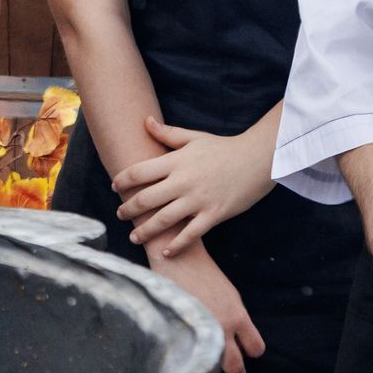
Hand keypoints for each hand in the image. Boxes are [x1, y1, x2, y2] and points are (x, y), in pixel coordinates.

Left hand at [113, 116, 275, 256]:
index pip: (139, 172)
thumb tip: (146, 121)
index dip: (122, 180)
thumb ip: (167, 133)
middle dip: (128, 209)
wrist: (258, 159)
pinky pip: (192, 233)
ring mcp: (199, 199)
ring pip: (164, 219)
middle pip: (146, 198)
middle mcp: (184, 181)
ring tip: (134, 237)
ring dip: (146, 230)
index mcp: (176, 161)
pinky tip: (166, 252)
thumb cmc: (223, 148)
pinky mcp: (214, 214)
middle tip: (119, 215)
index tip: (115, 187)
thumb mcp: (194, 137)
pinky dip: (178, 244)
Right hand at [150, 241, 265, 372]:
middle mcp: (222, 327)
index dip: (249, 352)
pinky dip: (192, 356)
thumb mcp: (229, 296)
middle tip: (229, 369)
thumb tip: (236, 340)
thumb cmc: (204, 274)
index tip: (241, 350)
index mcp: (237, 316)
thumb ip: (235, 319)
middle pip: (235, 366)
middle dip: (235, 370)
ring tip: (208, 364)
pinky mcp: (180, 330)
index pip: (256, 348)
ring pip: (213, 366)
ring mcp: (200, 330)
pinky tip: (189, 350)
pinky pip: (190, 355)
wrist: (178, 257)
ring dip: (213, 368)